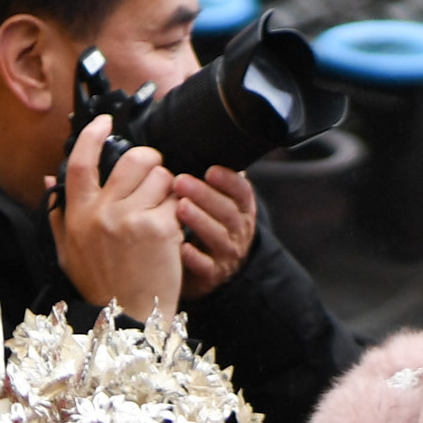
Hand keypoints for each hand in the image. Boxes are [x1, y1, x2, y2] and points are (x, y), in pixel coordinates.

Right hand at [53, 118, 182, 327]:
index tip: (104, 122)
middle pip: (133, 159)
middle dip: (150, 161)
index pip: (81, 162)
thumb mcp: (68, 253)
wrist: (129, 320)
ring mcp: (131, 219)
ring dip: (167, 189)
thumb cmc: (100, 287)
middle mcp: (102, 213)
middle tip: (154, 175)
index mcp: (78, 215)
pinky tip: (170, 233)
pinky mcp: (159, 229)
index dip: (92, 135)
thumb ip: (57, 214)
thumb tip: (47, 177)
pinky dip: (178, 213)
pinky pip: (175, 201)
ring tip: (162, 212)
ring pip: (161, 176)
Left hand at [174, 167, 257, 299]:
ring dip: (200, 220)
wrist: (211, 273)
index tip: (210, 170)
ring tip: (180, 206)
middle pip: (228, 212)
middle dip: (205, 195)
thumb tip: (207, 147)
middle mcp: (238, 232)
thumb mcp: (217, 205)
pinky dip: (195, 257)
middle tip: (180, 181)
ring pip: (218, 236)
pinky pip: (206, 267)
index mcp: (241, 210)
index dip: (229, 180)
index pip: (242, 192)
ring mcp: (227, 255)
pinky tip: (181, 247)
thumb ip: (213, 183)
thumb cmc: (209, 229)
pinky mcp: (212, 276)